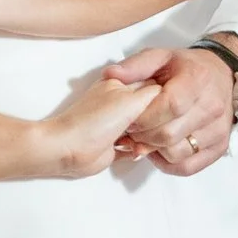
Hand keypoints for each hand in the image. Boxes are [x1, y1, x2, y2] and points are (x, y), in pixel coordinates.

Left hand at [27, 66, 157, 181]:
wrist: (69, 149)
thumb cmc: (94, 122)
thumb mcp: (130, 100)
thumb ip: (153, 94)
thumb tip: (168, 94)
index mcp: (122, 86)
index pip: (156, 89)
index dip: (163, 102)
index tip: (165, 112)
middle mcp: (121, 104)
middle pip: (154, 112)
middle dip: (155, 125)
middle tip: (144, 129)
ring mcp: (118, 125)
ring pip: (148, 131)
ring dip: (148, 140)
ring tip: (137, 142)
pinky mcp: (116, 145)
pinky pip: (138, 148)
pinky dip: (140, 151)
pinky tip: (136, 151)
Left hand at [108, 44, 237, 176]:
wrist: (221, 75)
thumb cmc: (187, 68)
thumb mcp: (160, 57)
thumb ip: (135, 66)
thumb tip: (111, 75)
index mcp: (197, 79)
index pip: (170, 105)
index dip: (145, 117)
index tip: (130, 117)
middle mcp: (212, 106)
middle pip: (170, 134)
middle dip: (143, 135)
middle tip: (131, 129)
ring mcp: (218, 129)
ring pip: (176, 153)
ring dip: (153, 150)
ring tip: (144, 138)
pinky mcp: (219, 147)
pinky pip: (187, 167)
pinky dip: (167, 163)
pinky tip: (158, 150)